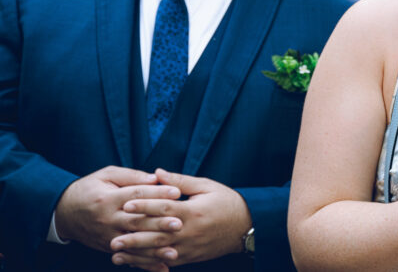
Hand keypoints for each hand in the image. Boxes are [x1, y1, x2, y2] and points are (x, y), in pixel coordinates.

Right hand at [53, 166, 180, 253]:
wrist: (63, 212)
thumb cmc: (90, 188)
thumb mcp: (107, 175)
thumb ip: (131, 176)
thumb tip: (155, 177)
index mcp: (109, 198)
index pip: (136, 195)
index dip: (157, 193)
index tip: (177, 192)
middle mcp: (108, 219)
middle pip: (136, 222)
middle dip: (158, 224)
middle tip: (179, 224)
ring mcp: (108, 236)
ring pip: (134, 244)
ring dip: (154, 250)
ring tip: (174, 252)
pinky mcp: (108, 248)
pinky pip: (128, 257)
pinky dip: (144, 264)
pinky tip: (161, 268)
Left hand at [109, 169, 250, 268]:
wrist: (246, 226)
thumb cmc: (227, 202)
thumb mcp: (206, 186)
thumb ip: (180, 181)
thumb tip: (157, 172)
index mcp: (192, 212)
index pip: (163, 209)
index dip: (144, 206)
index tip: (125, 204)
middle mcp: (189, 232)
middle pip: (157, 235)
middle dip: (133, 237)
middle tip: (112, 238)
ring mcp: (189, 247)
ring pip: (158, 253)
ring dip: (136, 254)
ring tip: (116, 254)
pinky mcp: (190, 257)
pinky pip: (166, 262)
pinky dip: (149, 263)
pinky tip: (135, 262)